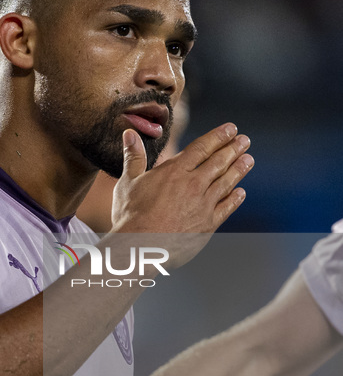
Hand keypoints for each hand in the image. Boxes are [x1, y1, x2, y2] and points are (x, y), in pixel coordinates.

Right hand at [111, 124, 252, 263]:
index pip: (202, 148)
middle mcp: (193, 185)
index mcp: (174, 171)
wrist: (140, 247)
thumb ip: (133, 157)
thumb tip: (129, 133)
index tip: (231, 129)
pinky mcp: (207, 225)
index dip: (219, 136)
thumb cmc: (130, 216)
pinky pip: (226, 209)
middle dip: (233, 149)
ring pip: (226, 183)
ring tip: (249, 160)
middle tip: (245, 141)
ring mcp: (202, 205)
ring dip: (239, 170)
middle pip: (219, 162)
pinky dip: (235, 199)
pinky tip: (241, 193)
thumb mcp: (127, 182)